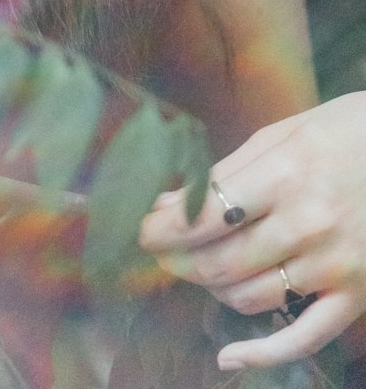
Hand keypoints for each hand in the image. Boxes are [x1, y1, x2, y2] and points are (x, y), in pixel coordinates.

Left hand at [139, 93, 365, 370]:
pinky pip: (302, 336)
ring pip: (249, 296)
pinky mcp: (355, 296)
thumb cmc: (345, 133)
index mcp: (283, 175)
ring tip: (199, 271)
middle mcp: (305, 225)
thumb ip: (228, 169)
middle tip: (160, 254)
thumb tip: (172, 199)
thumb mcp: (283, 134)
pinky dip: (262, 352)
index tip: (143, 230)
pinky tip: (230, 354)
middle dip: (179, 261)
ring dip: (212, 289)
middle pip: (221, 261)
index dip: (165, 228)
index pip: (206, 215)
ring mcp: (332, 266)